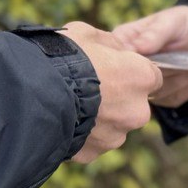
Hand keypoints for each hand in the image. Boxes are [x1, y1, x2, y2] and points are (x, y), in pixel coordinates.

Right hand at [58, 21, 163, 162]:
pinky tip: (62, 119)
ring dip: (99, 118)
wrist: (34, 92)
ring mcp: (115, 136)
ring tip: (71, 104)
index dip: (133, 71)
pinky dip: (81, 133)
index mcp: (141, 78)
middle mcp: (136, 111)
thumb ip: (111, 44)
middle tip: (88, 87)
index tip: (115, 69)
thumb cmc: (64, 56)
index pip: (153, 77)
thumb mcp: (89, 34)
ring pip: (113, 126)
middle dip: (118, 98)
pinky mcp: (94, 153)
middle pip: (134, 105)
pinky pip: (91, 142)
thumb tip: (117, 51)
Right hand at [113, 5, 187, 108]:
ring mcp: (147, 85)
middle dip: (162, 74)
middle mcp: (131, 68)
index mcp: (124, 43)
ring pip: (157, 93)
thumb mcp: (171, 22)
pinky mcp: (164, 97)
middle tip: (183, 61)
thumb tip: (135, 48)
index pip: (116, 60)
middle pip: (135, 83)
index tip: (156, 58)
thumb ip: (154, 34)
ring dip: (182, 79)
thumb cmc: (183, 23)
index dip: (131, 64)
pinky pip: (175, 99)